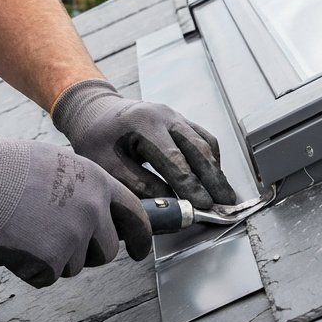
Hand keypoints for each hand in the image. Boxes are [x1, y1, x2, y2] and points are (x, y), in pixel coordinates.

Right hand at [0, 128, 151, 287]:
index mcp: (97, 182)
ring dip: (53, 258)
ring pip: (74, 266)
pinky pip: (46, 277)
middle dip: (90, 254)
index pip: (134, 214)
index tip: (142, 251)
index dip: (141, 236)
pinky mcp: (51, 262)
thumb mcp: (58, 165)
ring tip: (26, 230)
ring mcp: (74, 238)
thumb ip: (82, 190)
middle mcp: (92, 211)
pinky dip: (29, 268)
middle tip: (62, 245)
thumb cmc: (8, 168)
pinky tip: (14, 243)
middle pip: (107, 251)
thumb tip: (94, 215)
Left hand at [52, 80, 237, 209]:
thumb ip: (135, 187)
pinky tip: (214, 178)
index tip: (200, 207)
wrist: (96, 114)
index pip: (172, 160)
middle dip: (211, 180)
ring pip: (204, 143)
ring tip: (225, 196)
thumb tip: (168, 206)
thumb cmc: (97, 141)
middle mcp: (163, 115)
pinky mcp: (181, 120)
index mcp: (142, 123)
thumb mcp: (105, 166)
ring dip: (216, 171)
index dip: (188, 186)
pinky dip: (212, 159)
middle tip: (224, 205)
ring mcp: (175, 116)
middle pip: (195, 149)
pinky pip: (204, 138)